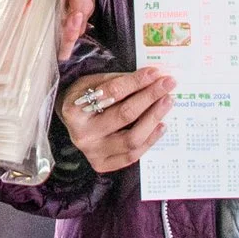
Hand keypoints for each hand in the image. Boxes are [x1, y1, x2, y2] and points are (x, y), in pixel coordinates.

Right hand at [60, 68, 174, 173]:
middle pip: (124, 115)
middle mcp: (82, 134)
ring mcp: (92, 152)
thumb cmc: (84, 99)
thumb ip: (118, 81)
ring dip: (153, 118)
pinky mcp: (102, 164)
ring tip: (167, 102)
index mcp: (75, 109)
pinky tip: (161, 125)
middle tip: (167, 84)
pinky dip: (150, 140)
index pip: (112, 92)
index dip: (136, 81)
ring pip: (131, 139)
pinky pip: (132, 156)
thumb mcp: (92, 83)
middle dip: (150, 97)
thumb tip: (151, 78)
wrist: (70, 124)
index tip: (155, 73)